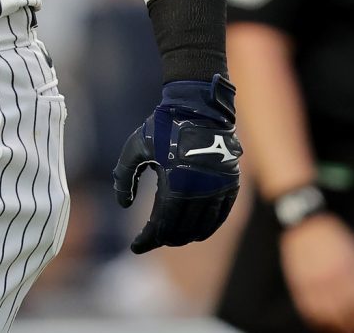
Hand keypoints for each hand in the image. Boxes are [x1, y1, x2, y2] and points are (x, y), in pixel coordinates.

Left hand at [112, 76, 240, 252]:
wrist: (200, 107)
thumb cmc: (164, 126)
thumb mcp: (135, 147)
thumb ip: (124, 176)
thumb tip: (124, 205)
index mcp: (175, 183)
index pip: (161, 225)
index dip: (147, 239)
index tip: (135, 246)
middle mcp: (199, 191)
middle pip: (181, 230)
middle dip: (164, 238)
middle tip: (152, 239)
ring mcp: (217, 189)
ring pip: (202, 227)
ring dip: (185, 236)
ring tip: (171, 238)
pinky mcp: (230, 184)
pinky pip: (220, 216)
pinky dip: (207, 227)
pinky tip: (197, 232)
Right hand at [281, 213, 353, 332]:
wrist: (306, 224)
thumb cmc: (333, 236)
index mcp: (348, 268)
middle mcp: (331, 276)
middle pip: (345, 310)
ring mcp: (313, 281)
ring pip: (327, 313)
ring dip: (336, 325)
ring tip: (341, 329)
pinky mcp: (300, 283)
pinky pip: (308, 308)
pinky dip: (317, 319)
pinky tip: (323, 323)